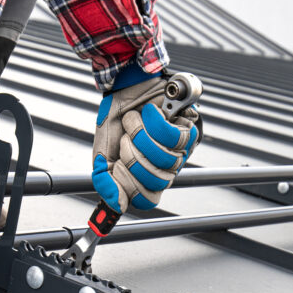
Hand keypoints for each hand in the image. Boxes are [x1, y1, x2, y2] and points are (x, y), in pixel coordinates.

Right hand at [92, 73, 201, 212]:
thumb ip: (105, 180)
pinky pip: (172, 137)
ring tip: (136, 122)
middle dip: (132, 156)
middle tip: (126, 139)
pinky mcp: (189, 129)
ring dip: (140, 135)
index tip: (116, 166)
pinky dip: (153, 121)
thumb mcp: (102, 152)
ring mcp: (180, 150)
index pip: (147, 199)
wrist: (126, 86)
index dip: (131, 187)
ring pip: (163, 158)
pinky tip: (150, 113)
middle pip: (155, 182)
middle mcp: (165, 167)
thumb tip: (117, 206)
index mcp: (146, 176)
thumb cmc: (117, 119)